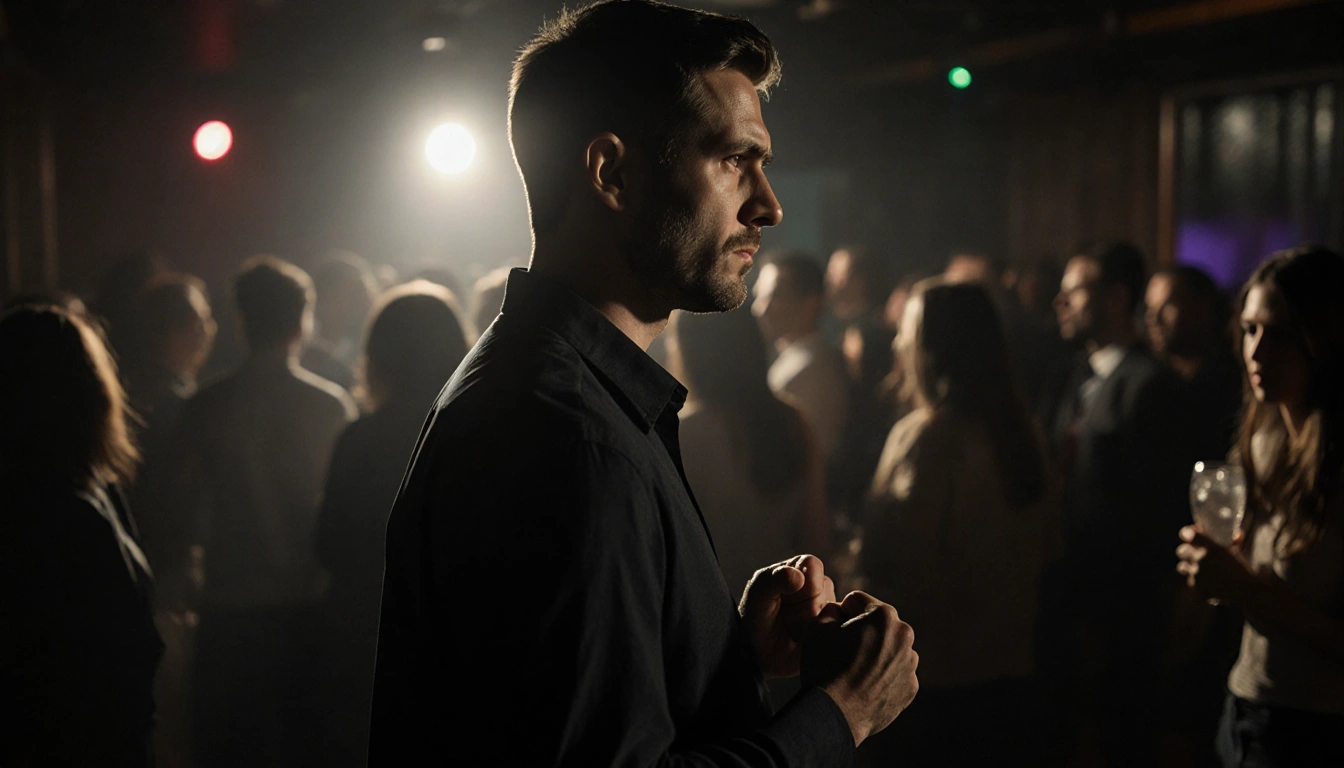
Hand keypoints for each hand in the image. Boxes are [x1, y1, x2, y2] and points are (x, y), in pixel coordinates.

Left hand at [739, 555, 835, 678]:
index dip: (799, 582)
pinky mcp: (835, 631)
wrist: (758, 654)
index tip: (783, 596)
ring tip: (791, 629)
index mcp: (801, 569)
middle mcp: (819, 586)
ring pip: (830, 612)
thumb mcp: (757, 594)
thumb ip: (774, 579)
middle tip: (784, 616)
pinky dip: (819, 637)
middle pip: (822, 591)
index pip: (812, 566)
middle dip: (799, 607)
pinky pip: (839, 630)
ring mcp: (828, 609)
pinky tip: (803, 641)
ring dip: (807, 625)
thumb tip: (799, 577)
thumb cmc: (756, 617)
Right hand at [800, 591, 918, 745]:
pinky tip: (863, 686)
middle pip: (876, 624)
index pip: (857, 601)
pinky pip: (894, 673)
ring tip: (852, 671)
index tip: (832, 631)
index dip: (840, 613)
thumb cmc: (824, 667)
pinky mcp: (911, 687)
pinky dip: (881, 676)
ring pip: (888, 648)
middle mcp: (904, 635)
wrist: (835, 715)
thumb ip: (830, 609)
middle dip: (861, 632)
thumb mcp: (816, 626)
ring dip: (874, 653)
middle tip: (841, 652)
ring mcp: (910, 663)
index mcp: (883, 615)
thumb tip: (840, 612)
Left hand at [1176, 526, 1253, 602]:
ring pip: (1182, 567)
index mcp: (1210, 548)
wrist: (1246, 590)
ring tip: (1197, 569)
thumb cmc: (1243, 569)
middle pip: (1181, 551)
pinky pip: (1191, 581)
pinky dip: (1198, 582)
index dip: (1187, 533)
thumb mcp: (1237, 553)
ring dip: (1188, 567)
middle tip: (1192, 554)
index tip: (1189, 534)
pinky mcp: (1198, 588)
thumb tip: (1237, 534)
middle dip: (1186, 551)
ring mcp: (1198, 575)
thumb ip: (1233, 542)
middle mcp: (1200, 560)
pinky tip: (1208, 582)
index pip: (1187, 534)